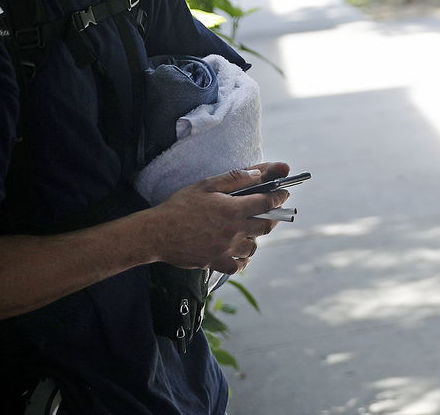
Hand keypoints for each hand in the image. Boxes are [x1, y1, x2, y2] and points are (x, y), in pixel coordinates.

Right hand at [146, 163, 292, 272]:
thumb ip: (235, 178)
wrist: (156, 234)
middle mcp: (233, 231)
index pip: (267, 202)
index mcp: (232, 209)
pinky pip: (238, 266)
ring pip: (254, 247)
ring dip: (256, 238)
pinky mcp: (215, 262)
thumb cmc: (180, 206)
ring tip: (251, 230)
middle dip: (273, 217)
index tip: (283, 193)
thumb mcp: (206, 185)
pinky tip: (240, 252)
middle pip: (266, 226)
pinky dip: (243, 260)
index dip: (279, 197)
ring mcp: (225, 249)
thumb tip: (259, 173)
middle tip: (271, 211)